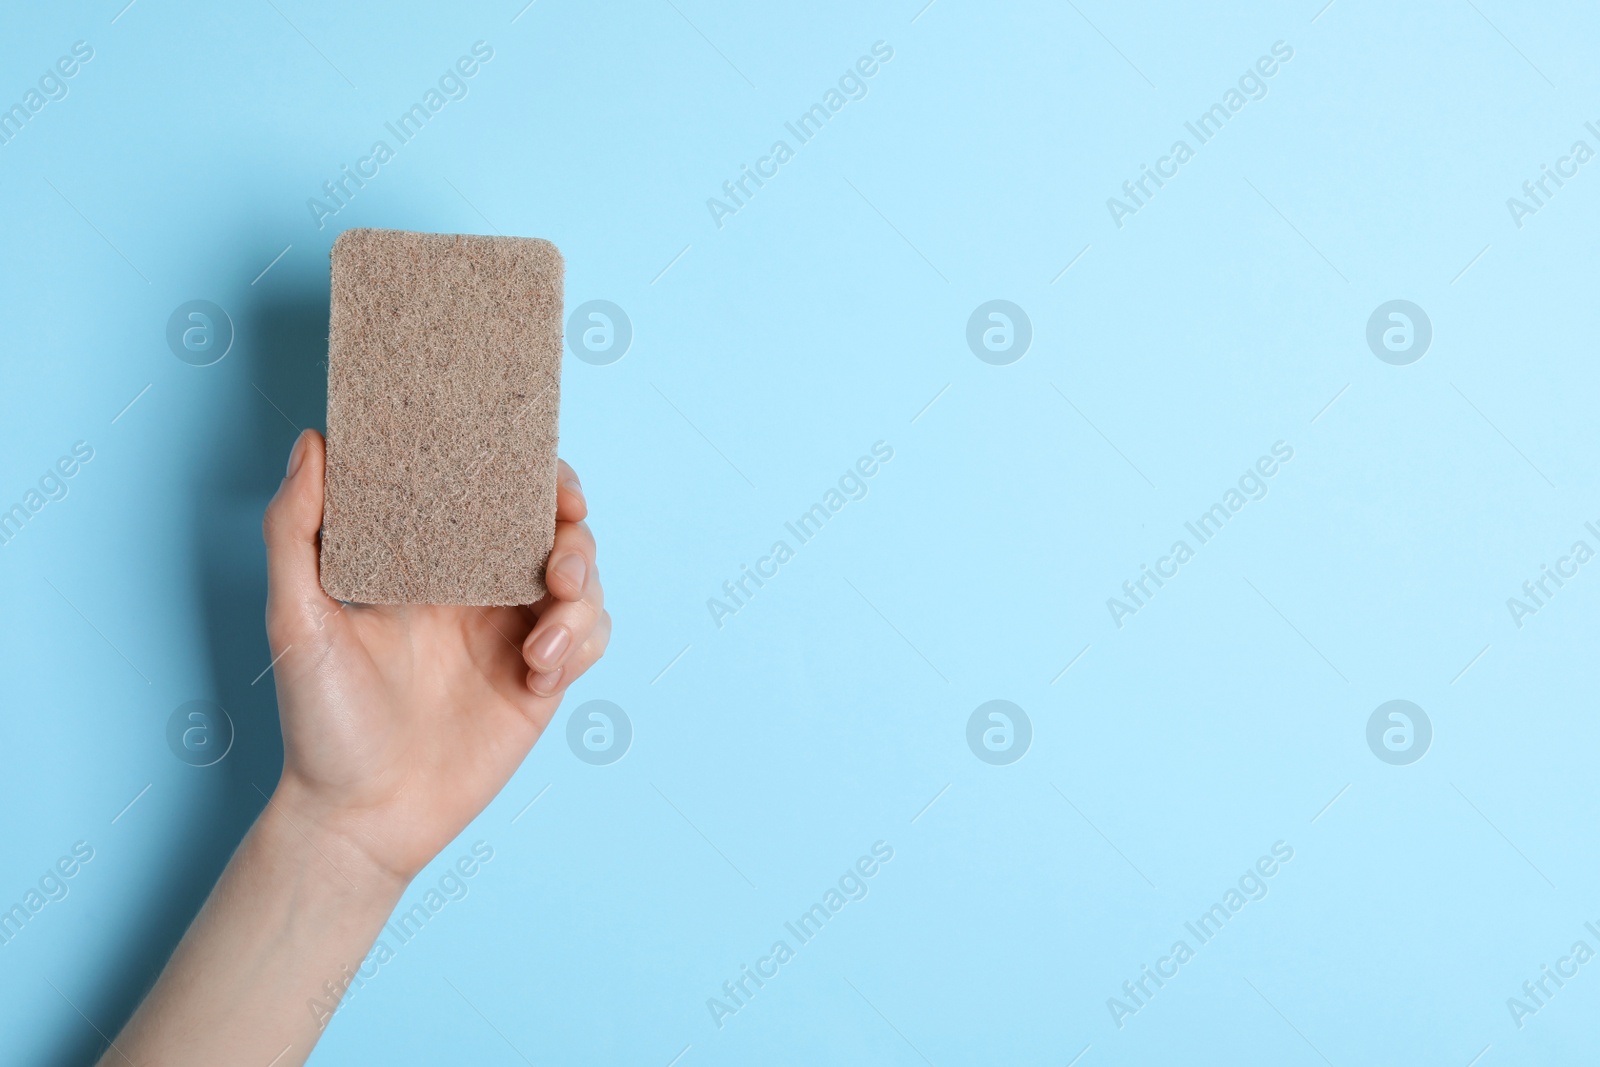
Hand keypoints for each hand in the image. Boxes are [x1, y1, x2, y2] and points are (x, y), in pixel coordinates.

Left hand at [261, 429, 608, 883]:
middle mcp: (477, 590)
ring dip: (582, 592)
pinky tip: (538, 669)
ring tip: (547, 628)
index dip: (527, 473)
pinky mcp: (542, 681)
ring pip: (583, 582)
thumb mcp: (294, 618)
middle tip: (561, 549)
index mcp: (427, 561)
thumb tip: (312, 442)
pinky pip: (590, 639)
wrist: (361, 817)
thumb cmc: (319, 721)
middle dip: (573, 529)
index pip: (489, 494)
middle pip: (553, 530)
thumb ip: (294, 529)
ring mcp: (513, 634)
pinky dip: (580, 643)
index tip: (541, 470)